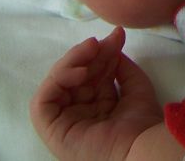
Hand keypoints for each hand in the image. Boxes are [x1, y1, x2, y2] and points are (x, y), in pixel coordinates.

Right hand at [31, 27, 162, 160]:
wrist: (140, 147)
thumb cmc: (141, 123)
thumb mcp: (135, 85)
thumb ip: (120, 64)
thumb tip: (114, 38)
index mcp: (98, 108)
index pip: (91, 74)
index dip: (101, 54)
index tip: (116, 36)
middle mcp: (79, 114)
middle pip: (73, 76)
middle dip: (87, 54)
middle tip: (101, 41)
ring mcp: (63, 121)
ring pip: (56, 83)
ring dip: (72, 61)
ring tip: (92, 49)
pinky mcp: (50, 128)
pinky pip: (43, 99)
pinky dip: (58, 79)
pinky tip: (80, 72)